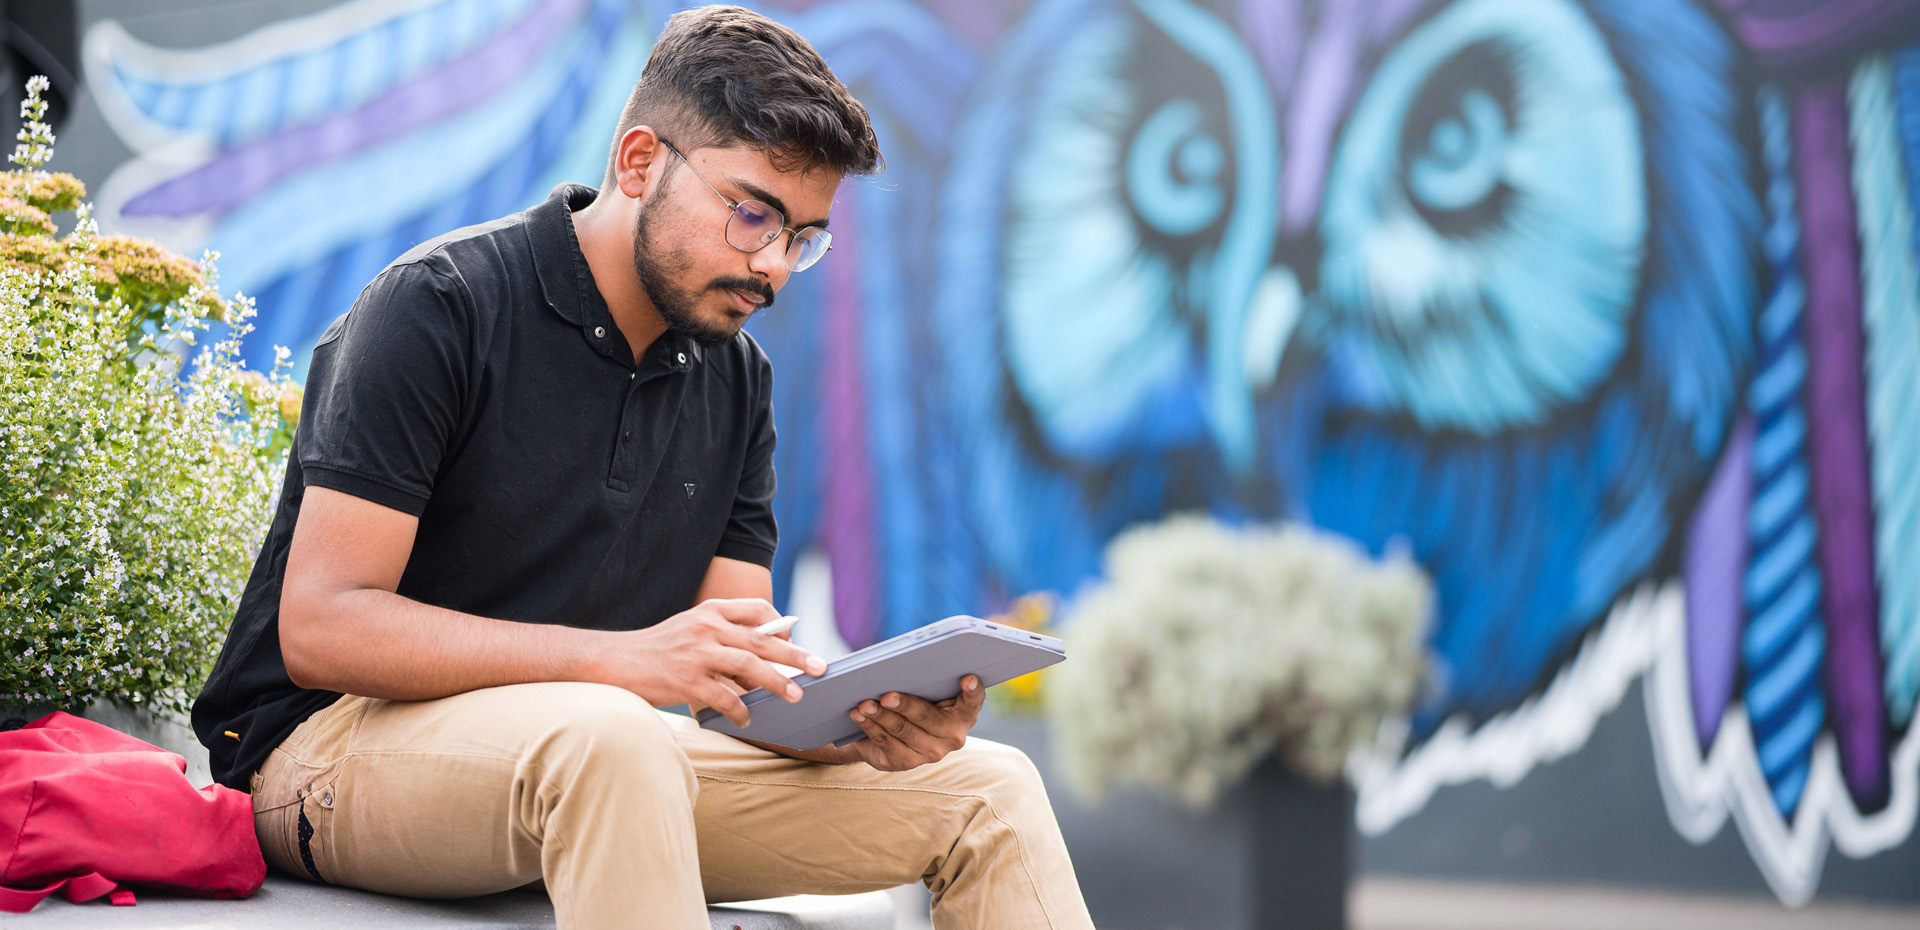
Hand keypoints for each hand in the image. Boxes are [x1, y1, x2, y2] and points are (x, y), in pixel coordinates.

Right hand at [592, 598, 826, 725]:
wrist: (615, 660)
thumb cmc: (658, 649)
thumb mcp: (691, 628)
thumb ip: (723, 635)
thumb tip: (763, 659)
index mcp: (710, 611)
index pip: (757, 609)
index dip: (780, 625)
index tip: (793, 641)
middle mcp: (707, 627)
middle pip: (762, 639)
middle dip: (795, 654)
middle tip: (819, 667)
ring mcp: (697, 653)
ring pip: (749, 666)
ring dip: (776, 682)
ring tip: (795, 695)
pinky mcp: (686, 680)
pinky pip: (724, 696)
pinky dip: (740, 708)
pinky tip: (747, 718)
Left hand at [836, 675, 984, 771]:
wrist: (896, 736)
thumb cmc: (918, 702)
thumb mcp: (928, 693)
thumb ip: (929, 682)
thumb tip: (903, 666)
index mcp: (964, 714)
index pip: (973, 702)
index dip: (972, 691)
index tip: (968, 678)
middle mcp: (953, 737)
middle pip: (927, 717)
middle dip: (905, 705)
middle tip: (887, 695)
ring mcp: (930, 752)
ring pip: (902, 730)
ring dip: (880, 715)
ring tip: (864, 703)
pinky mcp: (906, 762)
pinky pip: (885, 741)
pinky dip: (869, 725)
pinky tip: (858, 714)